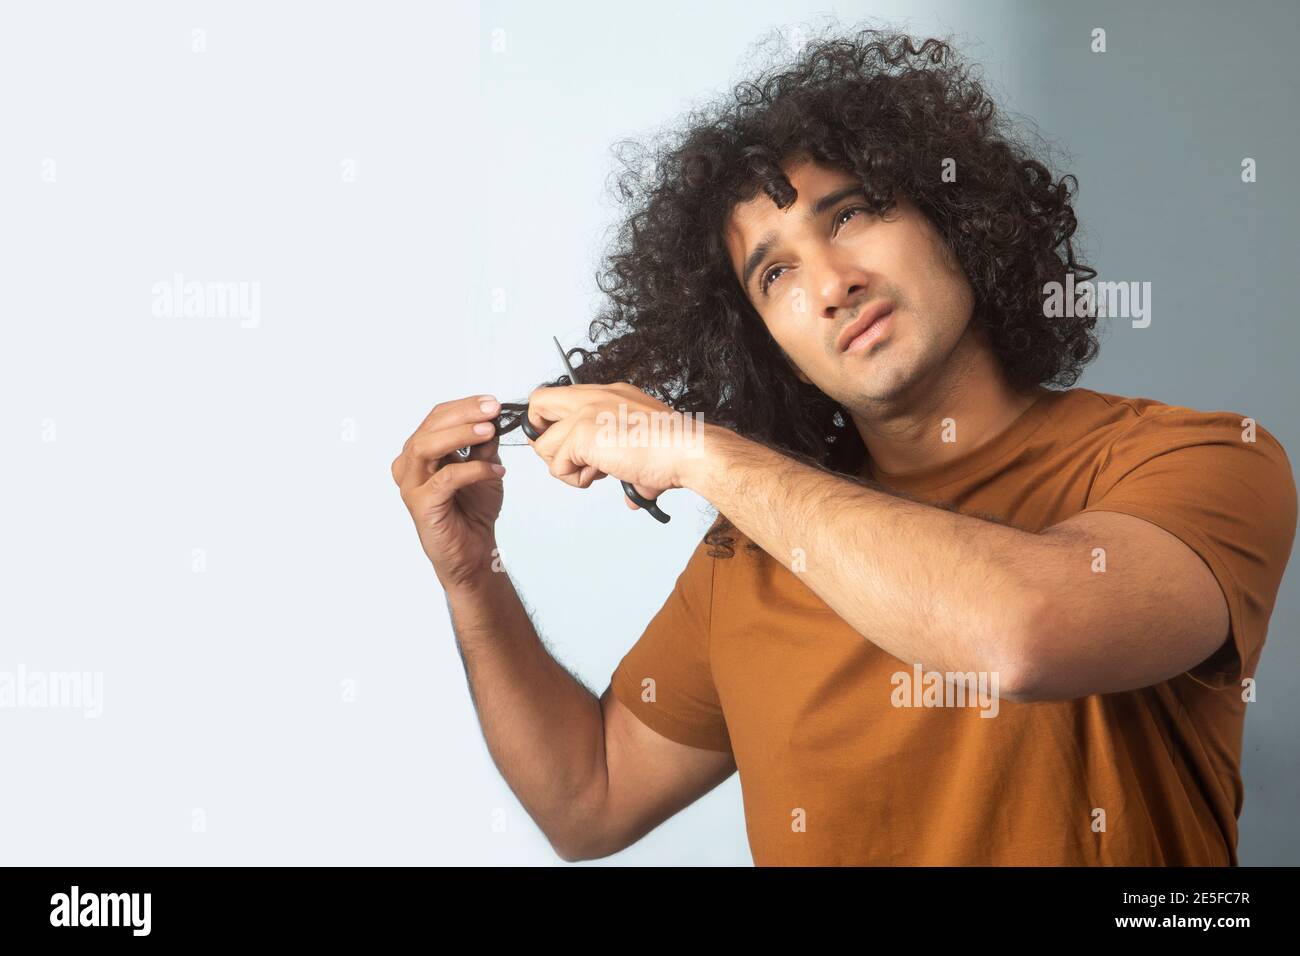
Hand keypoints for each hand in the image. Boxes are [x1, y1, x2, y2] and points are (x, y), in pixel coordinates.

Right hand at [391, 395, 504, 589]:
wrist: (473, 551)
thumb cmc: (473, 511)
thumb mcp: (484, 468)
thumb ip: (483, 445)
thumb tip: (492, 417)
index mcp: (420, 453)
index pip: (436, 418)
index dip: (464, 406)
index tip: (492, 402)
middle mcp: (409, 466)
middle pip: (430, 427)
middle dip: (463, 414)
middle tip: (492, 410)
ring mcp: (411, 485)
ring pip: (427, 447)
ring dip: (461, 434)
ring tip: (489, 431)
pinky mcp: (421, 505)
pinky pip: (445, 479)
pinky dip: (473, 470)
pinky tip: (496, 471)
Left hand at [523, 383, 705, 508]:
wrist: (689, 451)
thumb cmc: (676, 448)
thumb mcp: (643, 446)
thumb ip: (628, 463)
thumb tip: (632, 495)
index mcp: (610, 395)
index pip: (565, 400)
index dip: (562, 425)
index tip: (577, 449)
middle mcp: (594, 397)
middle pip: (539, 402)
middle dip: (543, 434)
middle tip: (564, 457)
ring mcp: (585, 414)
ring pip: (544, 444)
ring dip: (565, 467)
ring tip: (596, 473)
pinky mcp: (581, 435)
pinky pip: (557, 466)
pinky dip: (576, 479)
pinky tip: (602, 476)